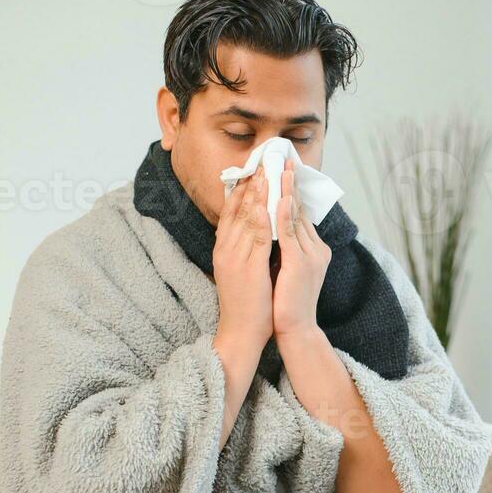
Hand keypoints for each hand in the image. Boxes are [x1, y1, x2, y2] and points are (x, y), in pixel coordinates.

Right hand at [212, 165, 274, 349]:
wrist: (240, 332)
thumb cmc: (245, 304)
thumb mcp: (242, 270)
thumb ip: (247, 249)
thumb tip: (258, 230)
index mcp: (224, 248)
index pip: (232, 210)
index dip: (242, 188)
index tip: (252, 168)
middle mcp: (226, 249)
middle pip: (237, 208)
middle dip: (250, 183)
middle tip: (261, 159)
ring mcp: (235, 257)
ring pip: (245, 218)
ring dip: (256, 193)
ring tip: (265, 171)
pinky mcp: (247, 268)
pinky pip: (254, 238)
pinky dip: (260, 218)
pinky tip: (266, 203)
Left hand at [271, 161, 331, 342]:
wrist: (295, 331)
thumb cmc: (286, 305)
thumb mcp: (285, 270)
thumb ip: (283, 249)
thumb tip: (272, 229)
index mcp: (311, 250)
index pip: (298, 214)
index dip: (289, 191)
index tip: (281, 170)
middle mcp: (315, 249)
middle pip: (299, 209)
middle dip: (289, 183)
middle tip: (283, 157)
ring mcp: (310, 255)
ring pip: (296, 216)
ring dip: (288, 190)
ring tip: (282, 167)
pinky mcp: (300, 264)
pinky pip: (290, 232)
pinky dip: (285, 212)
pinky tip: (280, 195)